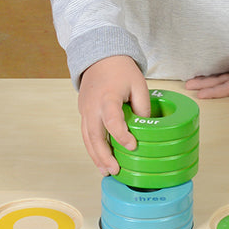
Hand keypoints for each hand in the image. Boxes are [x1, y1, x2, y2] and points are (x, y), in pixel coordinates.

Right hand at [78, 56, 151, 174]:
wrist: (100, 57)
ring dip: (96, 156)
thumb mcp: (138, 84)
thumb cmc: (120, 69)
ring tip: (107, 171)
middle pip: (94, 134)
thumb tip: (144, 130)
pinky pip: (86, 134)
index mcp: (107, 96)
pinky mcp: (83, 113)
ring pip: (87, 138)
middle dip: (104, 155)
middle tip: (115, 169)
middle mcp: (92, 106)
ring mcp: (85, 110)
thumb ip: (142, 107)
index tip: (132, 145)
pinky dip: (92, 149)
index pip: (112, 119)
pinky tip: (100, 161)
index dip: (121, 134)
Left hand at [186, 47, 228, 98]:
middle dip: (205, 84)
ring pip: (225, 77)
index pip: (227, 87)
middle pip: (222, 83)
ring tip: (195, 79)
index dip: (213, 90)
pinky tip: (212, 69)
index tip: (199, 94)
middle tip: (188, 85)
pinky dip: (220, 72)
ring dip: (210, 79)